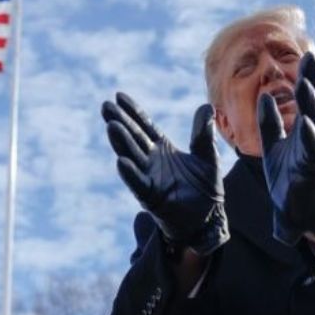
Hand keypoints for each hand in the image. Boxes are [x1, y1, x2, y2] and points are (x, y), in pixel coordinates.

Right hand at [102, 93, 228, 255]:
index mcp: (161, 148)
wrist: (208, 218)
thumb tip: (207, 107)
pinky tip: (121, 162)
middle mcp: (151, 161)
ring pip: (132, 157)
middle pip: (132, 137)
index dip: (132, 111)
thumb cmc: (205, 188)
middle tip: (106, 106)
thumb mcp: (207, 157)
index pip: (144, 125)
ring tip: (111, 126)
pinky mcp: (151, 197)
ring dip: (121, 142)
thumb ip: (203, 135)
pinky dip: (130, 174)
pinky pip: (139, 184)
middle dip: (120, 122)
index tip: (118, 95)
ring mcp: (149, 178)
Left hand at [257, 52, 314, 245]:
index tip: (306, 53)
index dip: (306, 77)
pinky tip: (307, 122)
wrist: (295, 210)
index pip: (306, 98)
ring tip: (305, 85)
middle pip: (314, 103)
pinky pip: (312, 149)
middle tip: (310, 57)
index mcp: (305, 128)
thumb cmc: (287, 176)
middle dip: (312, 81)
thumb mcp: (273, 145)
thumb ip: (270, 123)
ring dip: (310, 104)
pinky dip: (310, 136)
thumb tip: (265, 96)